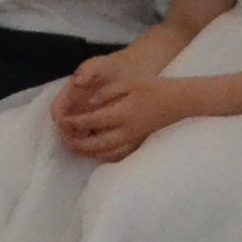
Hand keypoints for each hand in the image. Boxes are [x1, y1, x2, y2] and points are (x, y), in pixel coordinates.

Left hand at [54, 54, 189, 162]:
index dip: (75, 123)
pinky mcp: (140, 143)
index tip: (63, 122)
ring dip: (90, 154)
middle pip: (98, 143)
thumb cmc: (152, 87)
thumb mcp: (127, 83)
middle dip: (79, 144)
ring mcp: (135, 139)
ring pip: (109, 153)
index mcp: (122, 113)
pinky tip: (96, 154)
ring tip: (75, 149)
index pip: (93, 121)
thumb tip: (88, 103)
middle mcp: (127, 130)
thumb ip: (106, 93)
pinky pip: (121, 155)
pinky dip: (106, 158)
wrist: (179, 101)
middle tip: (64, 141)